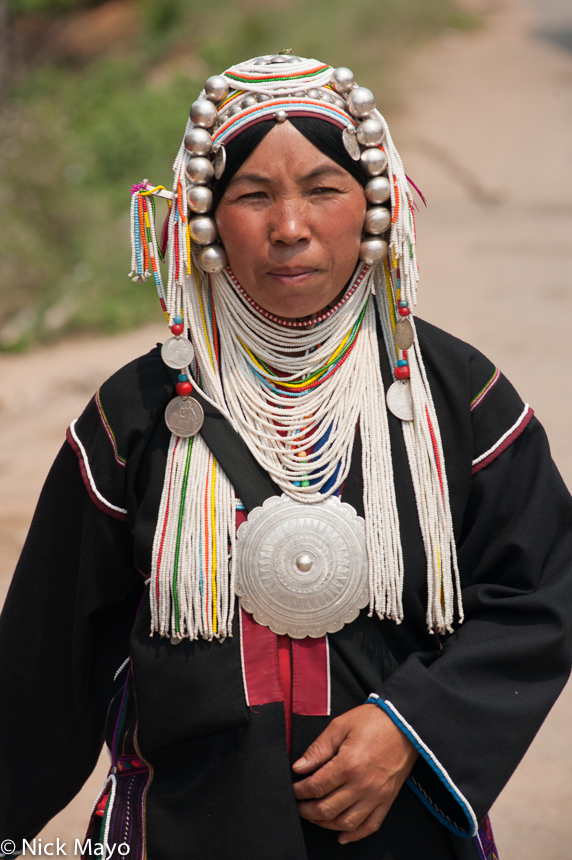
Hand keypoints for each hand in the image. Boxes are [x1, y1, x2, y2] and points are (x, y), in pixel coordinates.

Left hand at [292, 703, 417, 843]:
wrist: (405, 724)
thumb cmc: (373, 721)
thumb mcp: (340, 726)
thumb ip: (318, 749)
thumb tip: (299, 767)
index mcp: (348, 764)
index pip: (316, 787)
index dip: (300, 790)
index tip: (294, 789)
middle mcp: (362, 785)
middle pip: (327, 809)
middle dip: (307, 810)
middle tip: (299, 805)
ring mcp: (376, 795)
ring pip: (345, 822)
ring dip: (325, 824)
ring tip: (314, 816)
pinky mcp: (387, 800)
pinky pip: (370, 826)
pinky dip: (354, 834)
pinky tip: (341, 835)